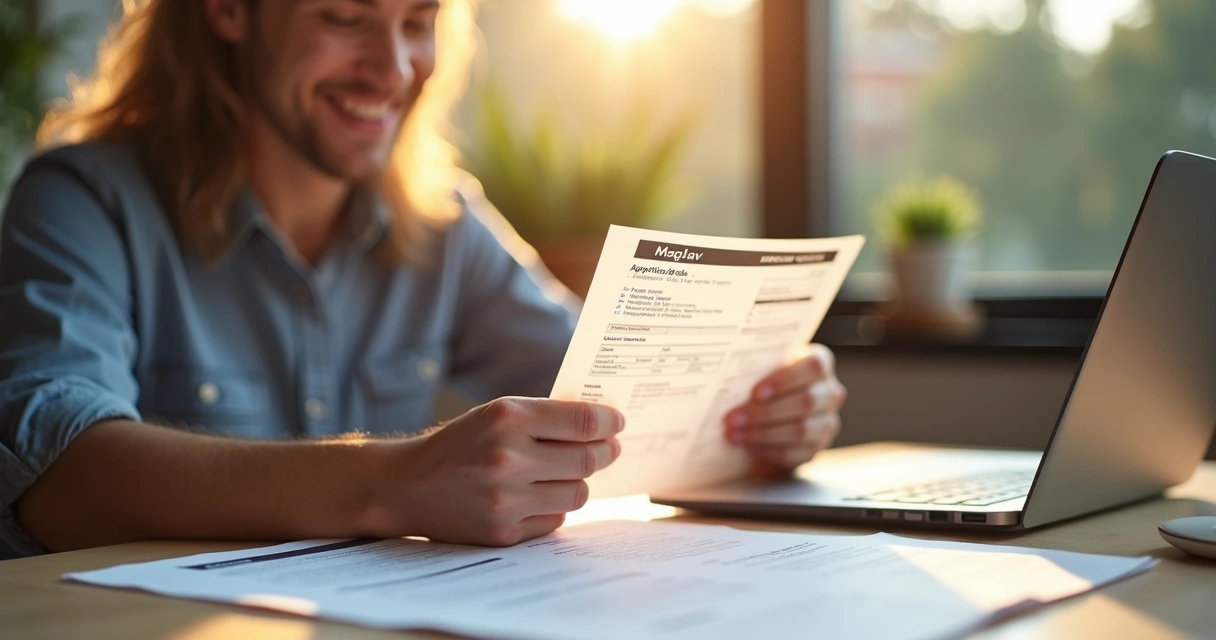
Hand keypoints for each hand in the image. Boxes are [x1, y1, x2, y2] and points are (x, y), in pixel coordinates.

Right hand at [389, 397, 622, 545]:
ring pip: (577, 494)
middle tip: (610, 449)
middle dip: (605, 453)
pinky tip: (536, 497)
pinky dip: (554, 508)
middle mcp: (507, 458)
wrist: (406, 485)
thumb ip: (545, 418)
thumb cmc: (459, 444)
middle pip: (587, 460)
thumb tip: (602, 427)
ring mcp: (505, 499)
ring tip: (565, 473)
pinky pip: (555, 521)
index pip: (581, 422)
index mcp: (507, 418)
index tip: (617, 423)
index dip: (608, 423)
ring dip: (578, 482)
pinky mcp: (503, 532)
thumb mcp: (495, 415)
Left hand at [723, 343, 845, 475]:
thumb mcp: (763, 368)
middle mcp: (829, 392)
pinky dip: (769, 451)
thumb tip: (728, 375)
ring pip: (801, 430)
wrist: (768, 410)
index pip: (813, 366)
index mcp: (819, 363)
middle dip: (766, 412)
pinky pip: (795, 453)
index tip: (756, 392)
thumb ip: (756, 368)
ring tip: (734, 434)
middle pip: (806, 401)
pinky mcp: (815, 448)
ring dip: (763, 434)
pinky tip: (748, 447)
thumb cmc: (763, 380)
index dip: (786, 380)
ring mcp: (826, 423)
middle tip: (733, 418)